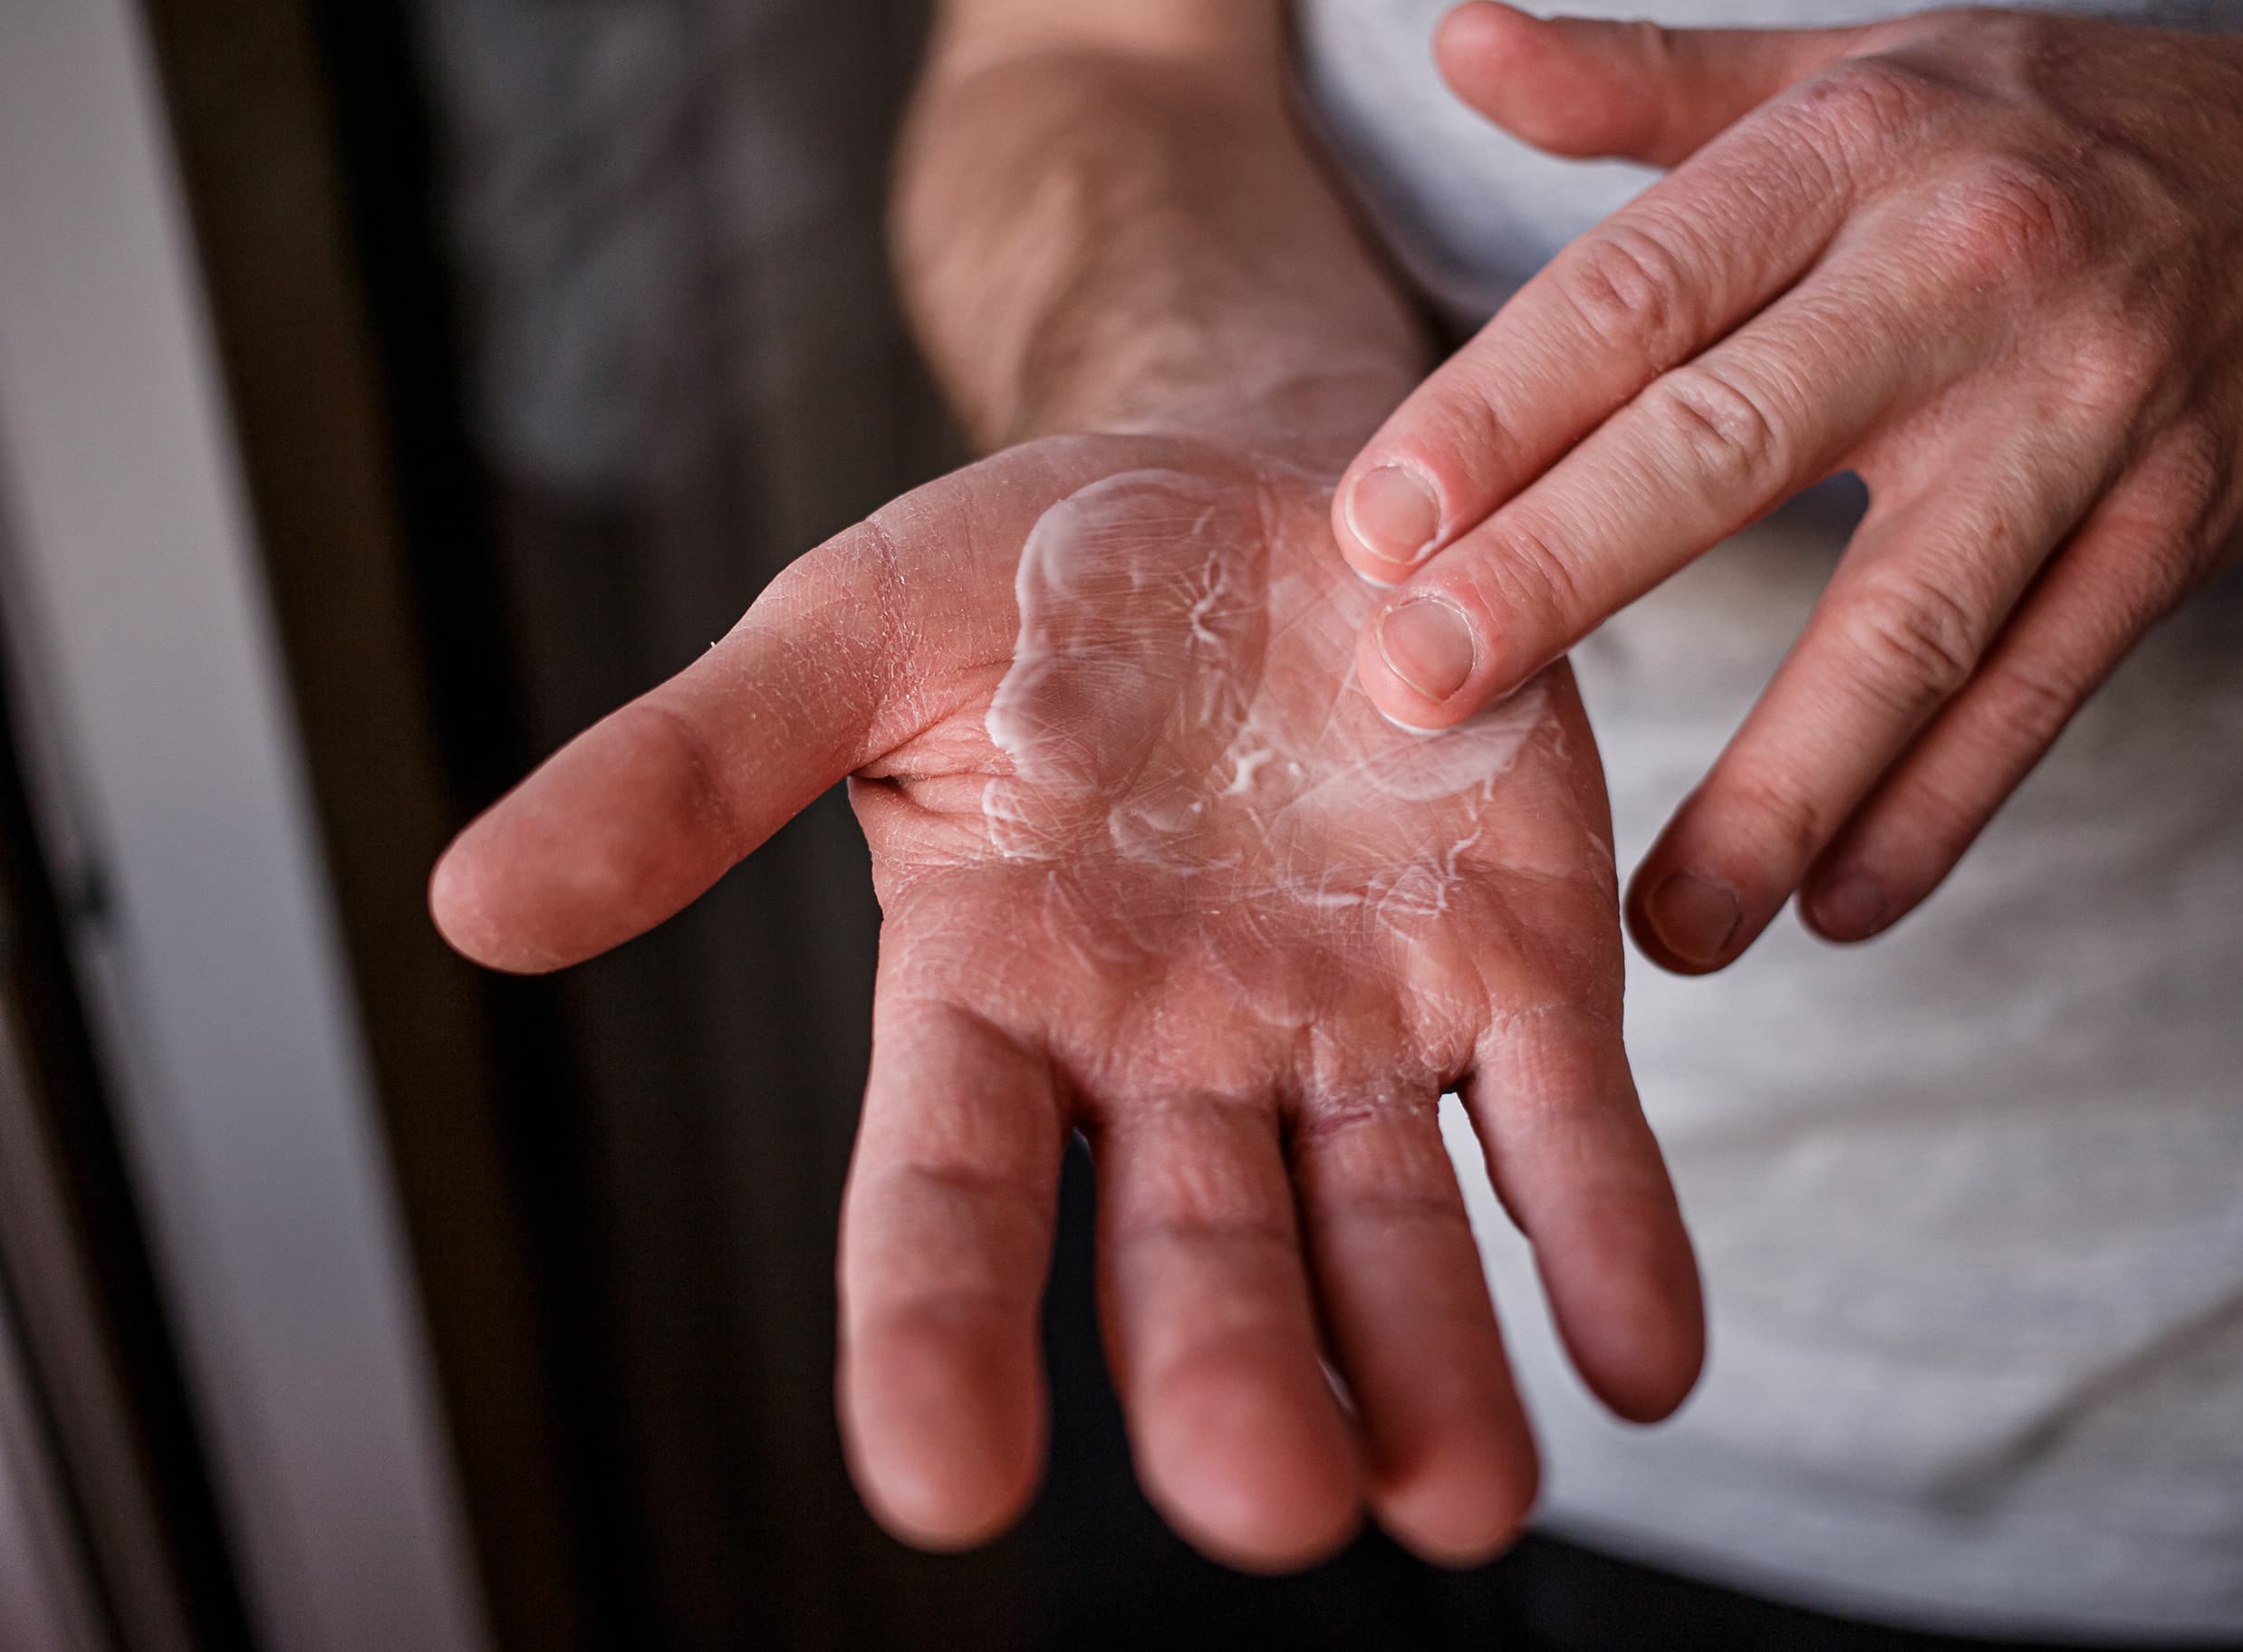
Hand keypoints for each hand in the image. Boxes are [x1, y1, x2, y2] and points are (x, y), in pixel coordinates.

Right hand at [430, 433, 1701, 1568]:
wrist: (1256, 487)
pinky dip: (1607, 1240)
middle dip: (1228, 1381)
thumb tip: (471, 910)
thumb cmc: (1034, 578)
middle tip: (1270, 1507)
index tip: (937, 1485)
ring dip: (1434, 1371)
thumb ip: (690, 772)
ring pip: (1388, 1235)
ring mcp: (1353, 1029)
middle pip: (1191, 1257)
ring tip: (1469, 1493)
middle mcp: (1172, 1059)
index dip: (931, 1337)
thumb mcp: (845, 635)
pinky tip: (1645, 1360)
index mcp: (992, 996)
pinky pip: (1565, 1128)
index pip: (943, 1199)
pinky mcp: (1515, 971)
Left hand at [1332, 3, 2242, 971]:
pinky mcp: (2173, 530)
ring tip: (1660, 929)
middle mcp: (1964, 275)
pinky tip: (1832, 908)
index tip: (1372, 533)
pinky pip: (2039, 694)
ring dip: (1774, 788)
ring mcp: (2082, 415)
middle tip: (1422, 694)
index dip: (1494, 416)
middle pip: (1730, 445)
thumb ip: (1639, 87)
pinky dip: (1937, 813)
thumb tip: (1457, 48)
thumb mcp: (1841, 71)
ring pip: (1904, 623)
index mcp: (1848, 151)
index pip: (1635, 293)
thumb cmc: (2028, 132)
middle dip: (1561, 578)